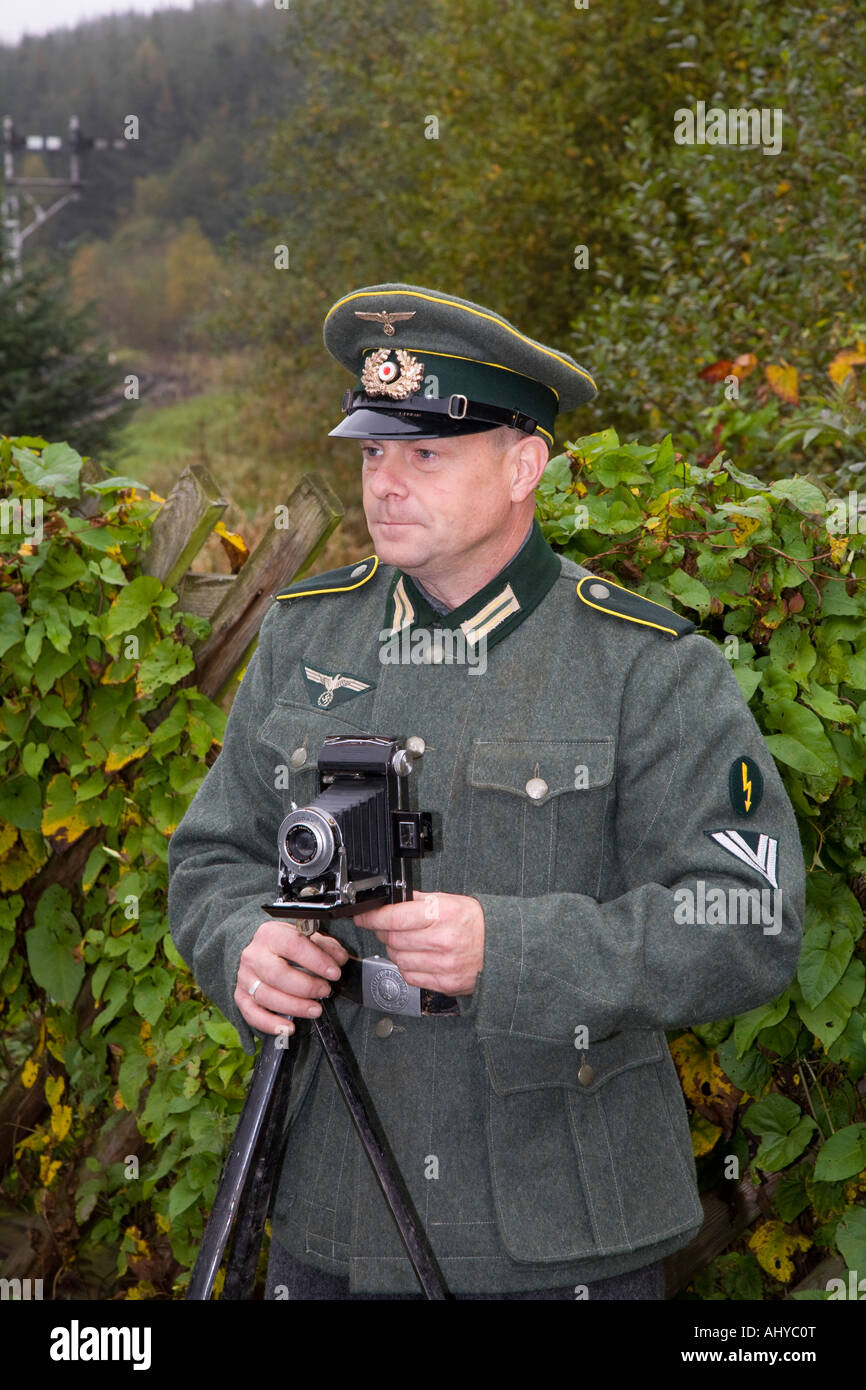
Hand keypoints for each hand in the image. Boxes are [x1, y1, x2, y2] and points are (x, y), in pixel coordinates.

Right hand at [235, 919, 349, 1035]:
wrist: (259, 951)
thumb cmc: (288, 945)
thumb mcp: (307, 938)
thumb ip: (326, 947)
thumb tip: (340, 960)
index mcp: (270, 934)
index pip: (293, 945)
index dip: (316, 960)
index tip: (334, 973)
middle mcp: (253, 955)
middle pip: (277, 975)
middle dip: (306, 987)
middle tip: (325, 991)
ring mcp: (245, 977)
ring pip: (266, 996)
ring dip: (294, 1007)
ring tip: (315, 1010)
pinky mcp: (240, 996)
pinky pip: (252, 1014)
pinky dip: (271, 1025)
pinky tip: (289, 1028)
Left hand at [352, 891, 484, 996]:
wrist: (502, 948)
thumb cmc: (475, 923)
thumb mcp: (450, 900)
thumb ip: (418, 900)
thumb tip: (390, 901)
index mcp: (441, 913)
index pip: (394, 917)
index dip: (372, 917)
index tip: (363, 917)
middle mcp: (442, 940)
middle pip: (392, 939)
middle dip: (384, 932)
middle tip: (388, 927)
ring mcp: (443, 964)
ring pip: (398, 959)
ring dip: (396, 950)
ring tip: (409, 943)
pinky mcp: (444, 983)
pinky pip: (410, 976)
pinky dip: (407, 967)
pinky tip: (418, 958)